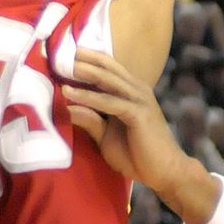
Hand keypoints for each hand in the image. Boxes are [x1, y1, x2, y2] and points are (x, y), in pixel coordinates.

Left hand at [62, 49, 195, 197]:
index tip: (60, 54)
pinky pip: (109, 102)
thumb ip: (90, 120)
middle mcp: (136, 89)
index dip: (86, 60)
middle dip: (83, 58)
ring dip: (84, 72)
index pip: (107, 68)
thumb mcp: (106, 136)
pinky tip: (69, 94)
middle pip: (107, 67)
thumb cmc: (137, 155)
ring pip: (107, 80)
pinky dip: (88, 97)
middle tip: (58, 51)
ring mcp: (139, 100)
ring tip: (62, 65)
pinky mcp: (138, 113)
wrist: (165, 173)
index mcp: (130, 91)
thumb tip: (66, 107)